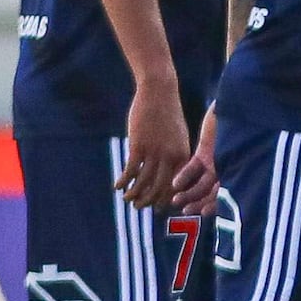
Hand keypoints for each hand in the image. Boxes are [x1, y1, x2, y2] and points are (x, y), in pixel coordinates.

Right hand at [119, 84, 199, 208]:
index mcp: (183, 156)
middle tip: (140, 207)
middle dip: (149, 202)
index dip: (166, 199)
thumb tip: (169, 173)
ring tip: (127, 199)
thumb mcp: (179, 136)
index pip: (176, 185)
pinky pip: (130, 170)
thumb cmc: (168, 114)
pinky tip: (118, 185)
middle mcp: (170, 157)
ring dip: (134, 194)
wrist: (159, 92)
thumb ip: (176, 155)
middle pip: (160, 188)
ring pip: (143, 182)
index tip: (158, 207)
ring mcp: (154, 152)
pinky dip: (124, 181)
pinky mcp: (138, 146)